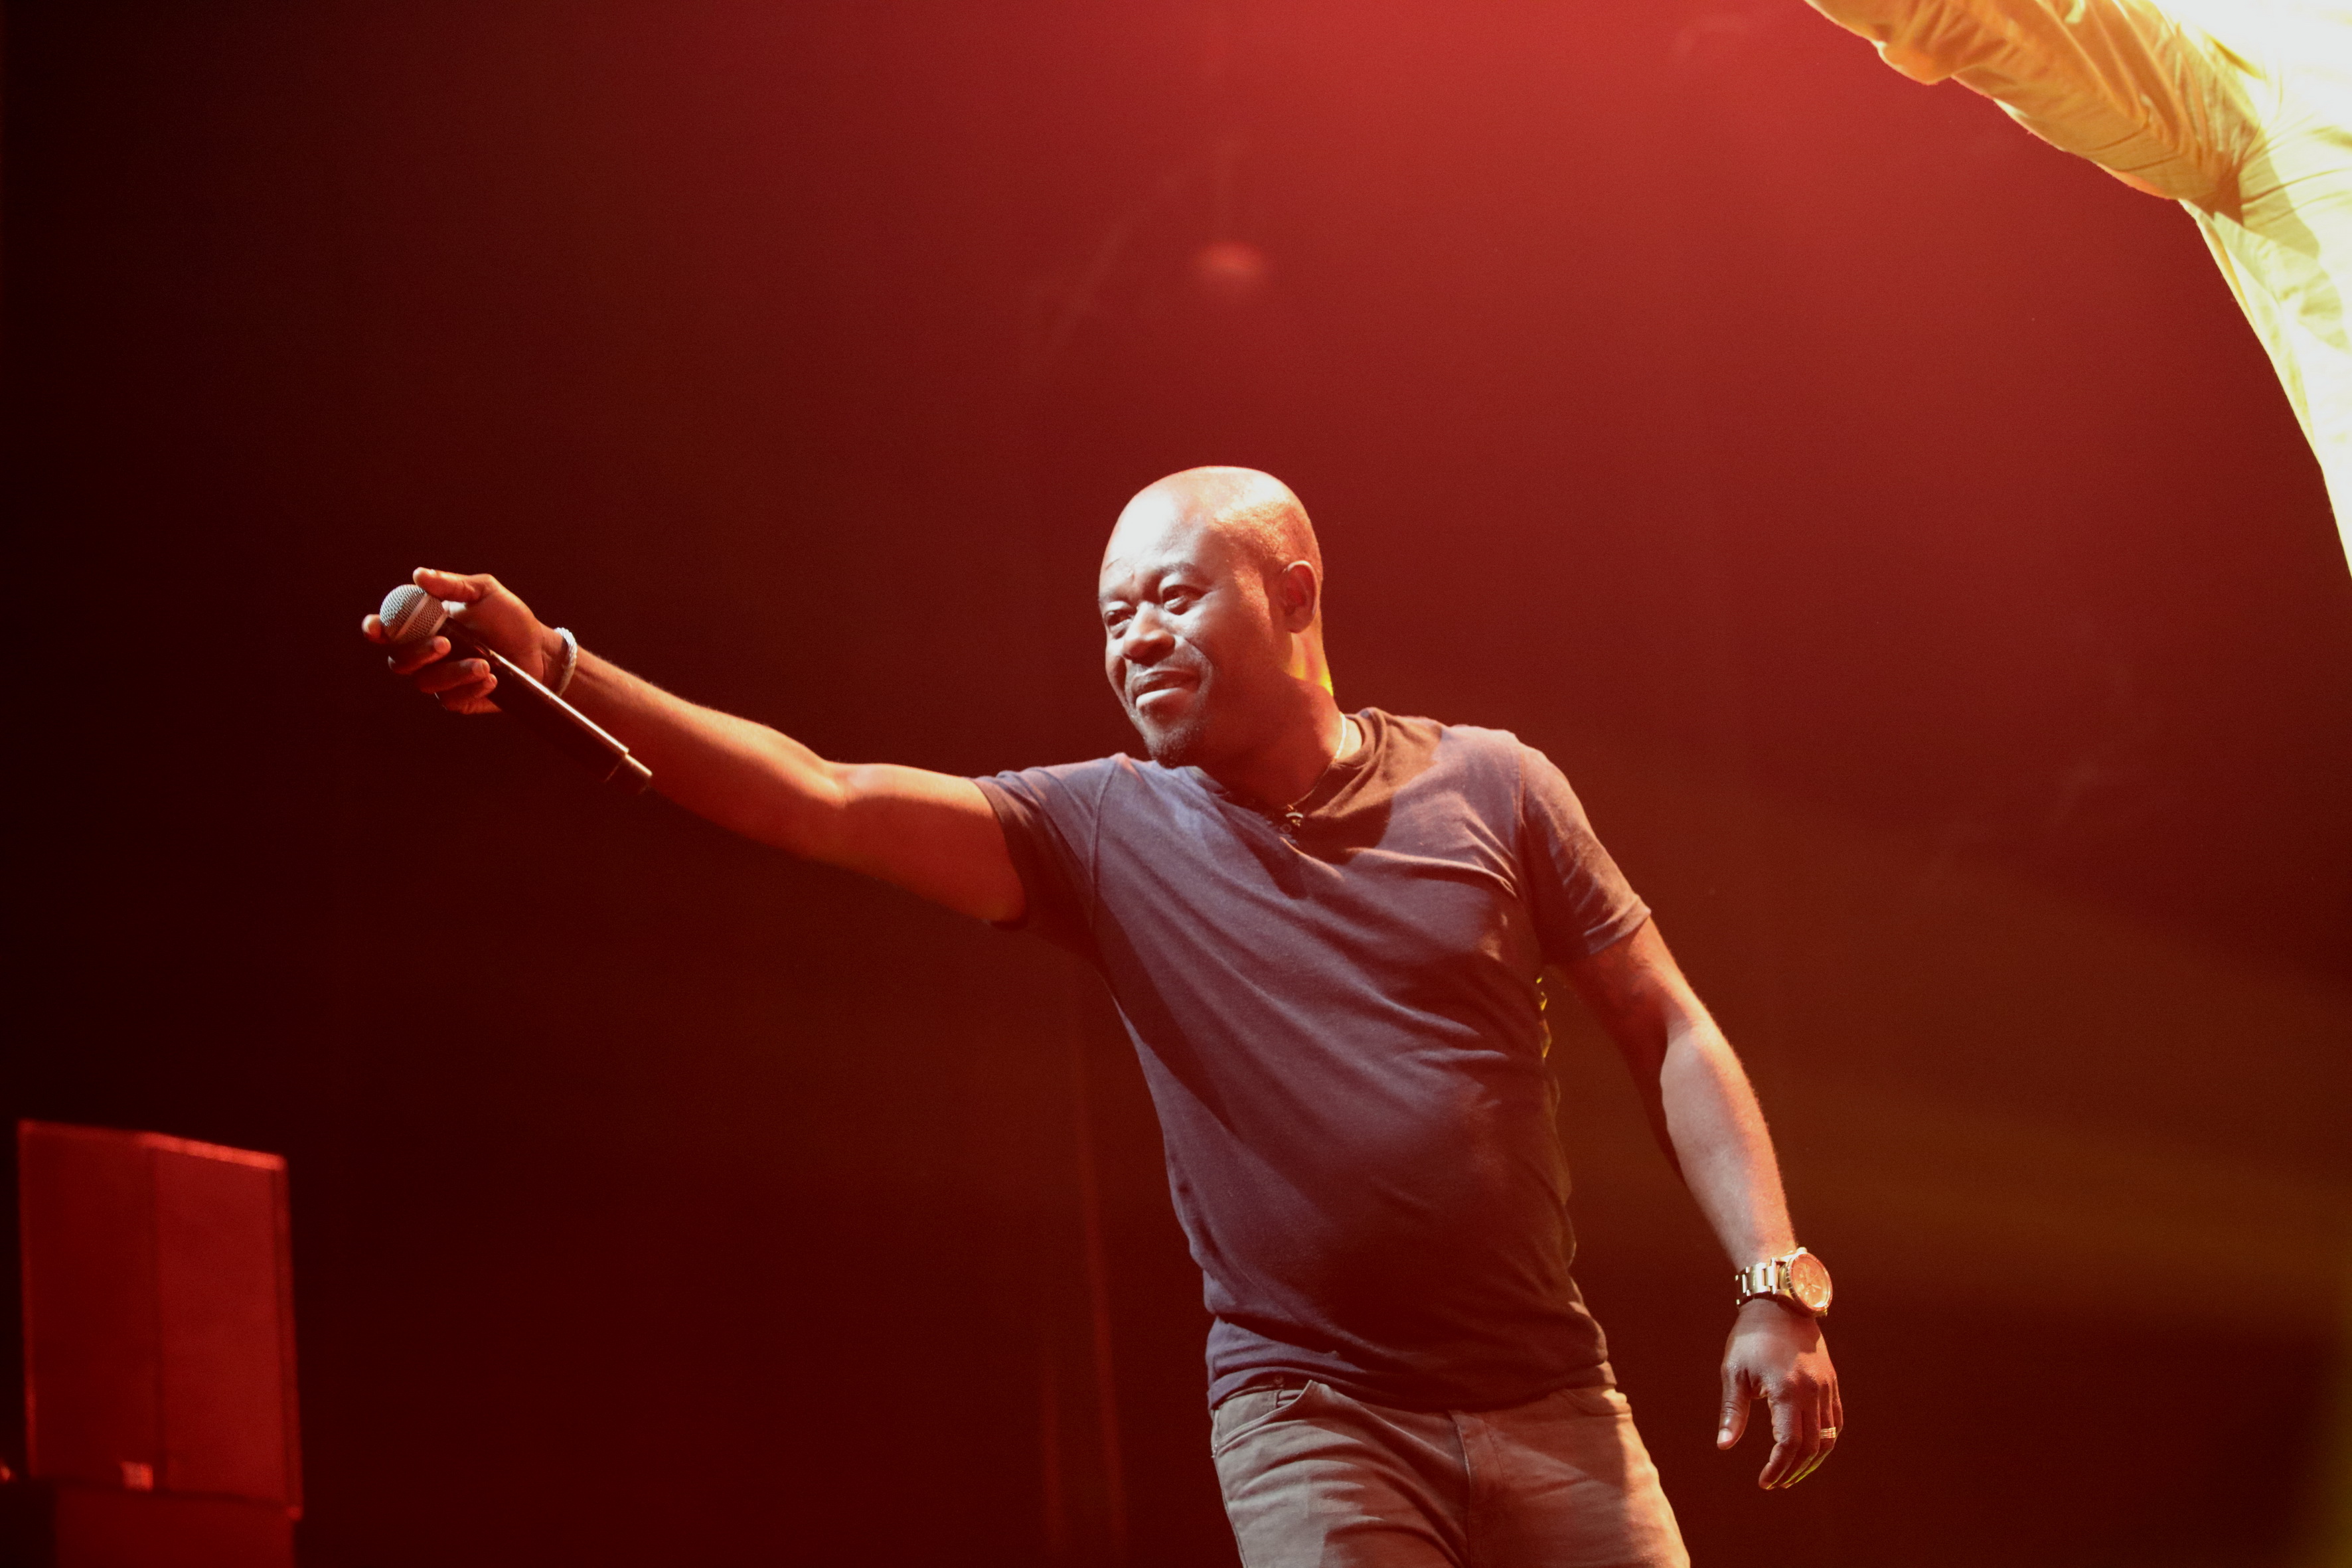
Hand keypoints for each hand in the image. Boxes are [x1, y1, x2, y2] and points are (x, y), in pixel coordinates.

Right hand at [360, 567, 562, 716]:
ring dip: (454, 673)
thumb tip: (419, 575)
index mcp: (424, 624)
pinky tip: (493, 679)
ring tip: (485, 663)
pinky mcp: (459, 699)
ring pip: (426, 683)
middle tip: (445, 644)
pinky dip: (471, 688)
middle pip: (400, 661)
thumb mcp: (485, 592)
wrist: (539, 650)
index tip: (378, 628)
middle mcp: (426, 653)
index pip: (388, 630)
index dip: (376, 629)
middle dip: (418, 653)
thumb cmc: (509, 618)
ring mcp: (440, 678)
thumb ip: (453, 585)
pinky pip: (451, 700)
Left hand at [1717, 1297, 1840, 1488]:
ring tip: (1791, 1472)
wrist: (1780, 1305)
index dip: (1777, 1467)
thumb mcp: (1734, 1373)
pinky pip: (1836, 1422)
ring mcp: (1825, 1388)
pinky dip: (1825, 1441)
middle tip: (1776, 1481)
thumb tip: (1724, 1446)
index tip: (1765, 1482)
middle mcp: (1811, 1392)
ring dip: (1811, 1461)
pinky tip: (1809, 1450)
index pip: (1788, 1443)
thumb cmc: (1750, 1338)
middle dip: (1792, 1470)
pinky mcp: (1832, 1383)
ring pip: (1827, 1438)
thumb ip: (1732, 1412)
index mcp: (1785, 1390)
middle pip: (1810, 1447)